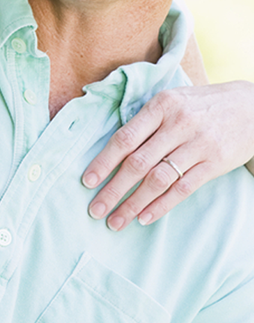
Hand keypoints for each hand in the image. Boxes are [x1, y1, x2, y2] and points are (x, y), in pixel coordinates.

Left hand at [83, 82, 253, 229]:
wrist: (252, 107)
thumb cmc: (202, 105)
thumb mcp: (173, 101)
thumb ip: (146, 122)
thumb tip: (112, 151)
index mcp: (161, 106)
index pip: (125, 138)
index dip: (104, 162)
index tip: (87, 182)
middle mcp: (178, 124)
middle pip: (137, 163)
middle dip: (112, 190)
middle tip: (95, 209)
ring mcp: (198, 144)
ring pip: (158, 180)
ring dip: (133, 204)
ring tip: (116, 221)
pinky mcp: (214, 163)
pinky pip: (183, 189)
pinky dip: (161, 206)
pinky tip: (144, 217)